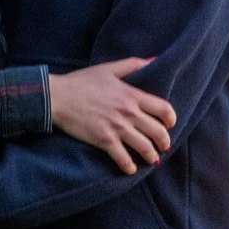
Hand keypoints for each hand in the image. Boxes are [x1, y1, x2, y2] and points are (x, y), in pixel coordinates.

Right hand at [49, 56, 176, 173]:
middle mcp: (128, 113)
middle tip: (164, 147)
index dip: (171, 119)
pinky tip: (131, 170)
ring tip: (152, 160)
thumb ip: (133, 64)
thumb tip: (155, 59)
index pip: (164, 109)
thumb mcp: (109, 69)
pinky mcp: (104, 140)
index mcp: (132, 95)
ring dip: (151, 156)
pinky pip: (123, 158)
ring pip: (144, 147)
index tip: (170, 125)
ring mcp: (117, 127)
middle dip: (164, 142)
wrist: (57, 97)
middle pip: (158, 131)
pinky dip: (129, 167)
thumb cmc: (81, 81)